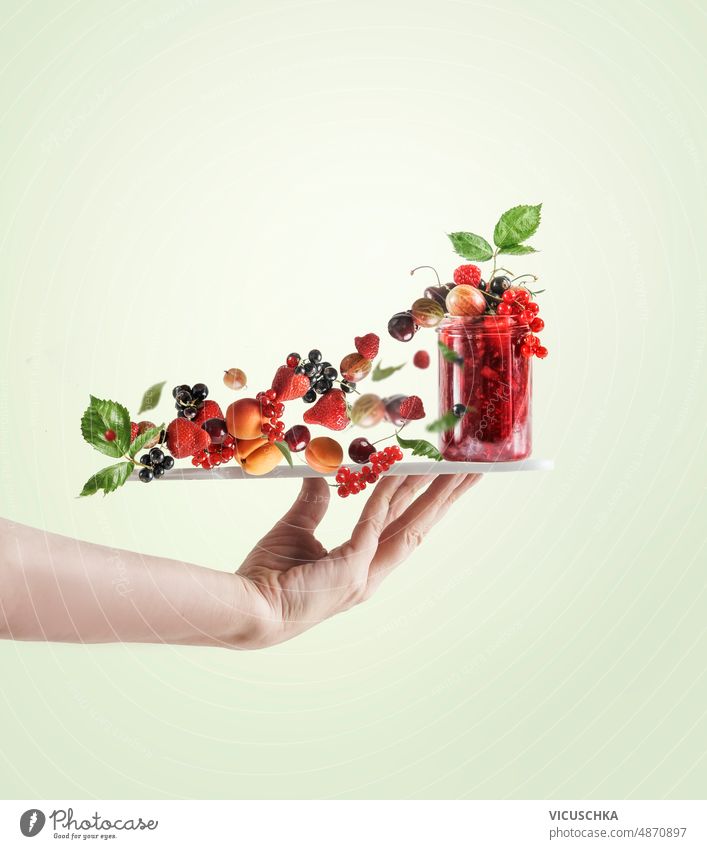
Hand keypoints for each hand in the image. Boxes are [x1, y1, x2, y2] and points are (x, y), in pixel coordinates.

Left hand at [236, 473, 480, 647]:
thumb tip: (319, 474)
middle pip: (419, 525)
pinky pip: (375, 522)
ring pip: (412, 525)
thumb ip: (314, 503)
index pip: (401, 525)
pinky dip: (389, 493)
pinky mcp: (353, 568)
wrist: (250, 606)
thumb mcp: (295, 529)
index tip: (443, 477)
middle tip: (472, 470)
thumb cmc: (268, 575)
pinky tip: (405, 471)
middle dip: (447, 497)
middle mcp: (372, 572)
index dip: (424, 501)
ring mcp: (366, 573)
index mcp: (362, 565)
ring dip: (438, 496)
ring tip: (460, 470)